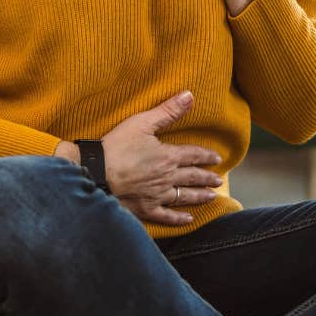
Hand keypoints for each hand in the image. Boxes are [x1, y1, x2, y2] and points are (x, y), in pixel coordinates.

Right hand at [99, 91, 225, 225]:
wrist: (96, 173)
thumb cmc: (117, 146)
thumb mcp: (142, 123)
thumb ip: (168, 111)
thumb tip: (190, 95)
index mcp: (168, 156)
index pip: (194, 155)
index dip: (207, 156)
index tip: (217, 159)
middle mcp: (167, 177)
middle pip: (193, 177)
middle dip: (207, 178)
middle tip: (219, 181)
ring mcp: (157, 195)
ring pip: (184, 196)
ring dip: (200, 196)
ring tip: (211, 197)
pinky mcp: (146, 209)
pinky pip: (167, 216)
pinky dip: (179, 219)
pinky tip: (188, 219)